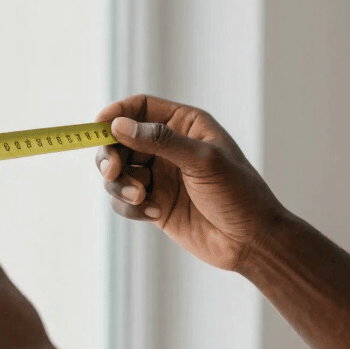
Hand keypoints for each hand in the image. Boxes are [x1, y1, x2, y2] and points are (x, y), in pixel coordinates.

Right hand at [96, 94, 287, 270]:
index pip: (140, 107)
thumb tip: (119, 126)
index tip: (97, 127)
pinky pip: (124, 200)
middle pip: (120, 139)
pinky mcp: (154, 204)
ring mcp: (160, 176)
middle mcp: (168, 147)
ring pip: (118, 171)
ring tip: (141, 198)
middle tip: (112, 172)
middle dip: (110, 154)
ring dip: (120, 185)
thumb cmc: (238, 194)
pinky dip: (130, 206)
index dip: (116, 113)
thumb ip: (160, 140)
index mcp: (185, 125)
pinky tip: (154, 213)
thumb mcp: (203, 161)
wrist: (251, 241)